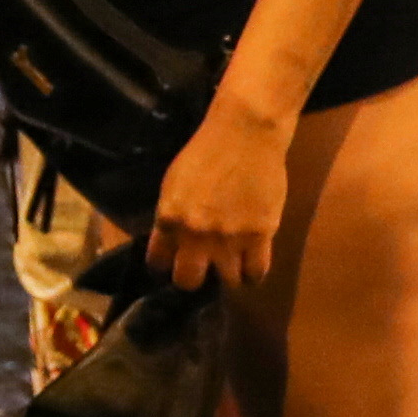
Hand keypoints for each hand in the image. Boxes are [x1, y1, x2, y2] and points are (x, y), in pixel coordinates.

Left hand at [148, 104, 291, 291]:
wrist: (245, 135)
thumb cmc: (206, 153)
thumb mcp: (173, 184)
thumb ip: (171, 216)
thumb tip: (170, 241)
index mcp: (169, 219)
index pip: (157, 262)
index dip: (164, 265)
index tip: (171, 263)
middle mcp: (196, 235)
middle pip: (187, 281)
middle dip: (192, 279)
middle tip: (200, 269)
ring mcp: (229, 238)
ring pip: (226, 281)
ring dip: (227, 275)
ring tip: (230, 266)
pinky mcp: (260, 236)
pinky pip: (256, 273)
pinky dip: (253, 274)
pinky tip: (250, 267)